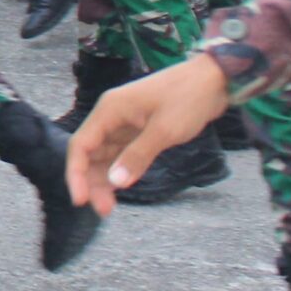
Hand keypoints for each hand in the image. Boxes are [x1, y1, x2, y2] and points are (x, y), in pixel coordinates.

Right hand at [66, 56, 230, 213]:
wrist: (214, 80)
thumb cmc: (187, 98)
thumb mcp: (163, 130)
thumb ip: (137, 156)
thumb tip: (116, 182)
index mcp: (109, 110)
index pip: (81, 145)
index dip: (76, 173)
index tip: (81, 200)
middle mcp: (112, 116)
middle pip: (91, 153)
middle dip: (92, 181)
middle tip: (103, 210)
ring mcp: (125, 123)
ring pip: (105, 155)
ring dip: (105, 179)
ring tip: (110, 206)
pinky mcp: (139, 129)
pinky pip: (122, 153)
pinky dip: (120, 169)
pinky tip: (122, 186)